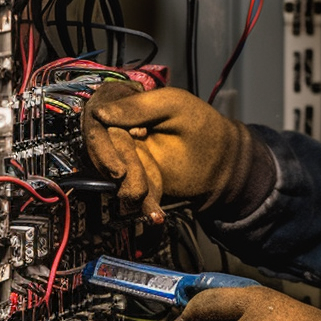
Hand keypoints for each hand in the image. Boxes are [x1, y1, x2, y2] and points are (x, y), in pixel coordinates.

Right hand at [81, 82, 270, 220]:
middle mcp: (122, 130)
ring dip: (130, 188)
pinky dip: (143, 203)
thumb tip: (99, 112)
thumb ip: (139, 106)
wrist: (224, 162)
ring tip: (148, 198)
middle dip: (119, 168)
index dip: (100, 144)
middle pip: (101, 150)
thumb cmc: (202, 127)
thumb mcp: (173, 105)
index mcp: (126, 106)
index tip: (115, 164)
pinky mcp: (137, 179)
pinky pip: (130, 192)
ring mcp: (127, 156)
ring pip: (113, 174)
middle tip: (129, 180)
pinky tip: (155, 214)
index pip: (96, 120)